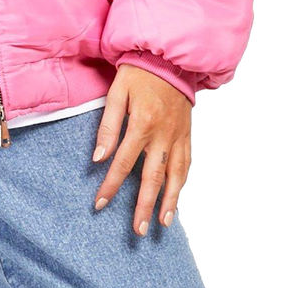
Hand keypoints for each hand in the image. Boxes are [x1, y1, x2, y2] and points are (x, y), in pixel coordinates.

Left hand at [92, 63, 191, 235]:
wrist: (168, 58)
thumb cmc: (138, 73)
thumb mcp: (117, 93)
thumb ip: (108, 126)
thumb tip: (99, 157)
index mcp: (143, 123)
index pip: (123, 163)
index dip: (111, 185)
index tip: (100, 204)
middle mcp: (163, 134)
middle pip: (153, 177)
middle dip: (144, 206)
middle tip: (138, 229)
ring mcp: (178, 135)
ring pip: (176, 175)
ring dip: (169, 201)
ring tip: (162, 223)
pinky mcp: (187, 133)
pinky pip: (187, 163)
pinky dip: (183, 182)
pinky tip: (177, 196)